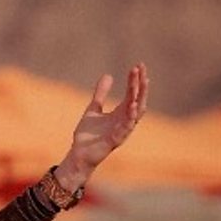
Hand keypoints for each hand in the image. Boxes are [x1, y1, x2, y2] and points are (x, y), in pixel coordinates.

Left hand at [54, 63, 148, 189]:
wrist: (78, 154)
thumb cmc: (88, 135)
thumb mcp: (93, 109)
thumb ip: (101, 94)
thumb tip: (108, 75)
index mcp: (121, 113)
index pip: (132, 93)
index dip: (135, 80)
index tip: (138, 66)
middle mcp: (125, 120)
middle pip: (138, 99)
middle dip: (140, 84)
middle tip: (141, 68)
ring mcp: (122, 130)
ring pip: (136, 112)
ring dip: (139, 96)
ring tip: (141, 81)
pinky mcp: (115, 139)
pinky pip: (126, 127)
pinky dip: (130, 116)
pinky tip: (133, 105)